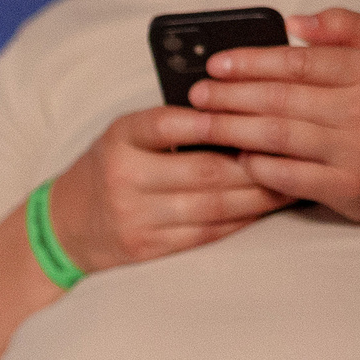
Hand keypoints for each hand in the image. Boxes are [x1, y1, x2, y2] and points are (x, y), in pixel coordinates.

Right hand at [43, 105, 292, 273]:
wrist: (66, 224)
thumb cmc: (111, 167)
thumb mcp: (125, 135)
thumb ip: (170, 123)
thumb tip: (240, 111)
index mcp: (119, 139)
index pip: (167, 123)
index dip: (214, 120)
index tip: (254, 111)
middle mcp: (124, 178)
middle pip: (205, 171)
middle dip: (257, 163)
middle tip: (294, 152)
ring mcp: (136, 217)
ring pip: (213, 206)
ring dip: (259, 196)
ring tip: (291, 181)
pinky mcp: (148, 247)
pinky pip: (207, 232)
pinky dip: (241, 219)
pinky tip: (263, 208)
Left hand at [185, 9, 359, 224]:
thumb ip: (345, 25)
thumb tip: (295, 22)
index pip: (298, 64)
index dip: (252, 62)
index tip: (216, 64)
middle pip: (280, 101)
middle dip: (230, 97)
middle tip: (196, 95)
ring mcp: (356, 153)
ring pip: (278, 137)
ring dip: (231, 130)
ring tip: (200, 122)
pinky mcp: (346, 189)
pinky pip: (287, 176)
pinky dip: (256, 166)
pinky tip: (236, 155)